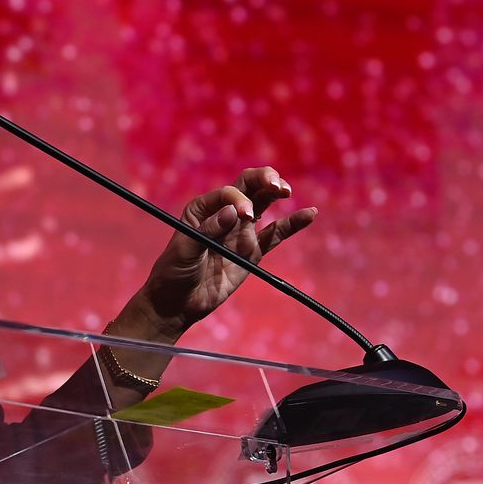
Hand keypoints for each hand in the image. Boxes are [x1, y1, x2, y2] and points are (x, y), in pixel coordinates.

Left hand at [130, 166, 317, 337]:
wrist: (178, 303)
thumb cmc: (173, 273)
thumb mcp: (185, 250)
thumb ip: (207, 231)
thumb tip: (233, 212)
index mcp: (203, 208)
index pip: (228, 193)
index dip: (239, 199)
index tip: (244, 215)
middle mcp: (224, 214)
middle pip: (249, 187)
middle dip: (264, 180)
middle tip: (277, 186)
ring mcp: (240, 231)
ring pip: (264, 204)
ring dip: (276, 192)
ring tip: (286, 190)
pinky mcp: (252, 251)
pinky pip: (275, 234)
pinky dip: (292, 224)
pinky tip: (309, 214)